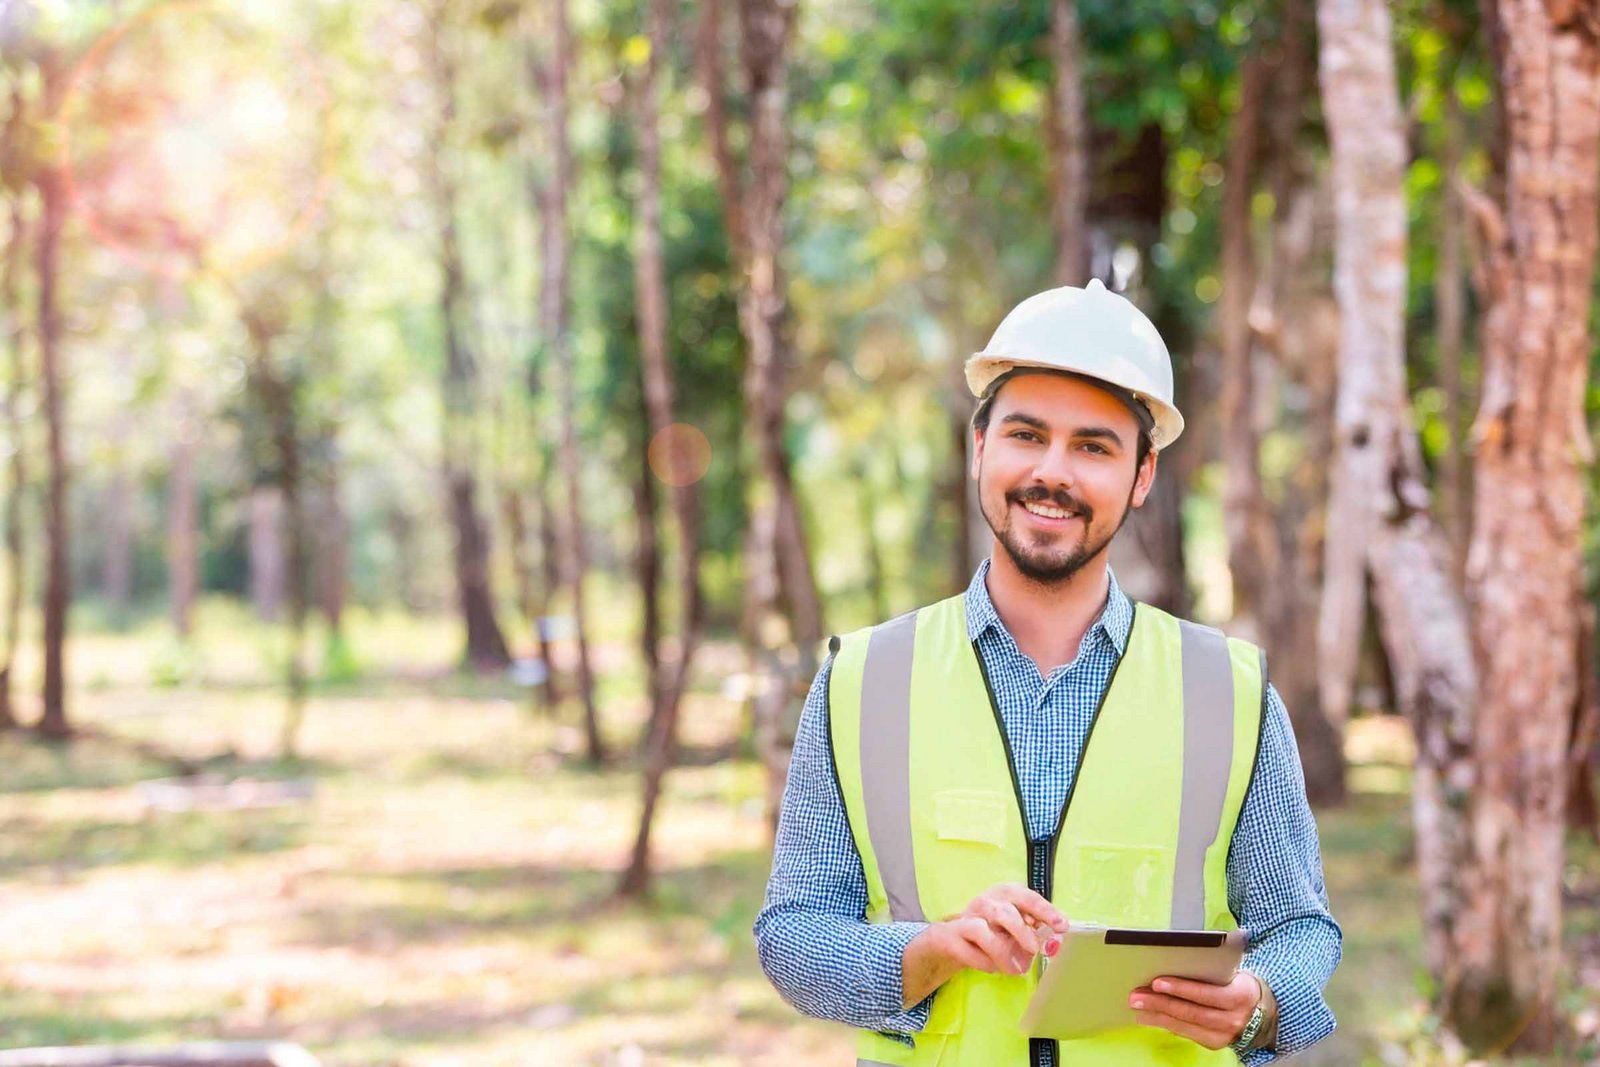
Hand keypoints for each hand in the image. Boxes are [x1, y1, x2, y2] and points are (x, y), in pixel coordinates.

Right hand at [952, 882, 1068, 974]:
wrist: (953, 940)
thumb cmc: (991, 932)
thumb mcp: (1014, 929)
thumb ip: (1033, 931)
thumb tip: (1054, 941)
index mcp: (1004, 895)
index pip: (1025, 896)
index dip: (1044, 910)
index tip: (1061, 925)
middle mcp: (984, 902)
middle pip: (1003, 911)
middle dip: (1021, 931)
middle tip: (1035, 950)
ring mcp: (965, 918)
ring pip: (981, 929)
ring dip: (1001, 951)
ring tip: (1016, 969)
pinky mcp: (950, 937)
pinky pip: (968, 950)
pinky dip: (983, 962)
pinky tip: (993, 968)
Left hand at [1129, 970, 1269, 1050]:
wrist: (1261, 1010)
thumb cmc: (1239, 984)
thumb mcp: (1234, 972)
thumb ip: (1214, 966)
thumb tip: (1181, 949)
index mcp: (1239, 996)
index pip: (1206, 993)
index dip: (1181, 988)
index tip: (1157, 982)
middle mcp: (1233, 1019)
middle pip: (1191, 1011)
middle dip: (1160, 1003)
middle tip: (1137, 996)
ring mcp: (1224, 1035)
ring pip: (1185, 1025)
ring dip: (1157, 1015)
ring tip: (1137, 1007)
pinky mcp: (1214, 1043)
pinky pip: (1186, 1033)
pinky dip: (1166, 1024)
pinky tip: (1149, 1018)